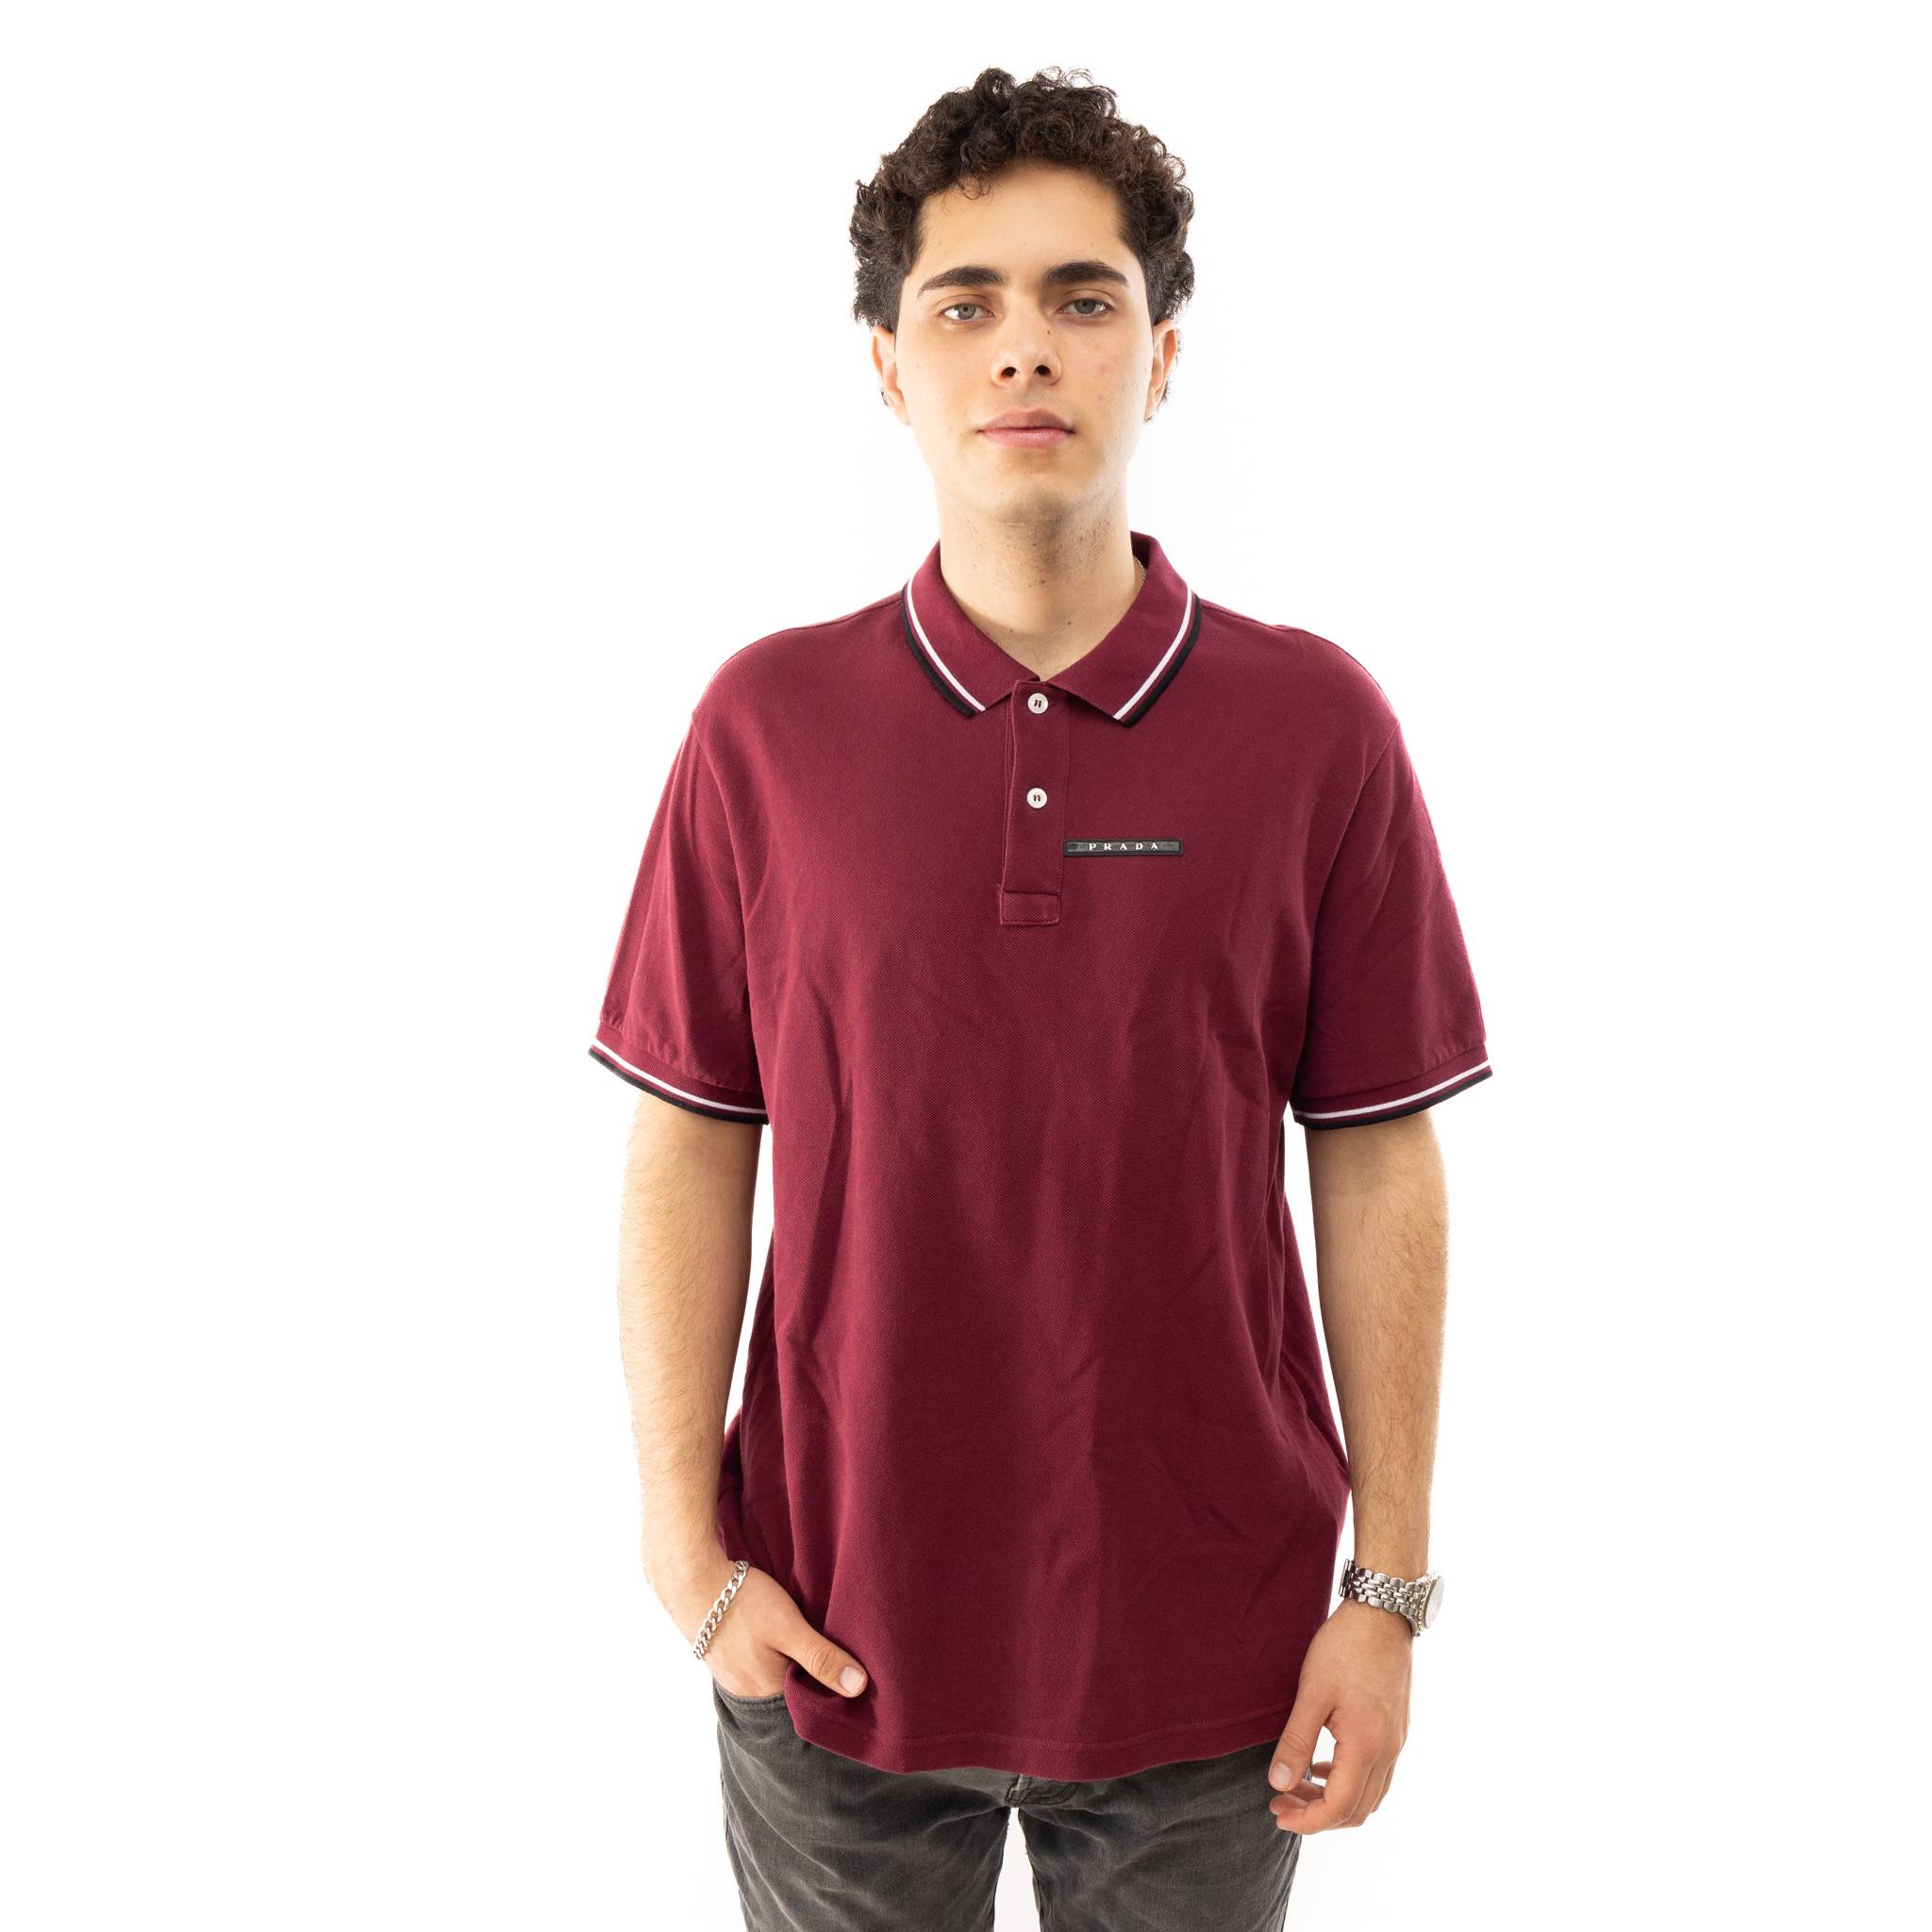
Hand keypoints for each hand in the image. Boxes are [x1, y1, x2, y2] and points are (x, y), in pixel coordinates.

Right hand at [668, 1555, 870, 1702]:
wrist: (692, 1579)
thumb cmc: (742, 1602)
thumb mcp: (789, 1626)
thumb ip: (821, 1657)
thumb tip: (859, 1688)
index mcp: (767, 1693)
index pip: (809, 1706)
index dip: (832, 1693)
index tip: (854, 1679)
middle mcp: (749, 1693)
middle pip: (791, 1693)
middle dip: (813, 1679)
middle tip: (838, 1658)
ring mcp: (733, 1676)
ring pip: (775, 1678)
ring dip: (793, 1665)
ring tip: (812, 1644)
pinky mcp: (725, 1657)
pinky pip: (759, 1666)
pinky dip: (775, 1656)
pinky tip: (781, 1638)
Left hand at [1265, 1599, 1411, 1831]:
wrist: (1382, 1613)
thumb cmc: (1345, 1647)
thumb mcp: (1312, 1692)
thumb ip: (1295, 1741)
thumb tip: (1278, 1784)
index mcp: (1366, 1746)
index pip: (1339, 1808)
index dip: (1307, 1820)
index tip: (1277, 1814)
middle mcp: (1388, 1751)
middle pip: (1357, 1811)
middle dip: (1317, 1815)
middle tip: (1281, 1801)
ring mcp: (1396, 1741)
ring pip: (1369, 1796)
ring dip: (1335, 1801)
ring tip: (1298, 1785)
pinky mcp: (1396, 1729)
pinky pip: (1377, 1775)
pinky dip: (1350, 1782)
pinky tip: (1324, 1764)